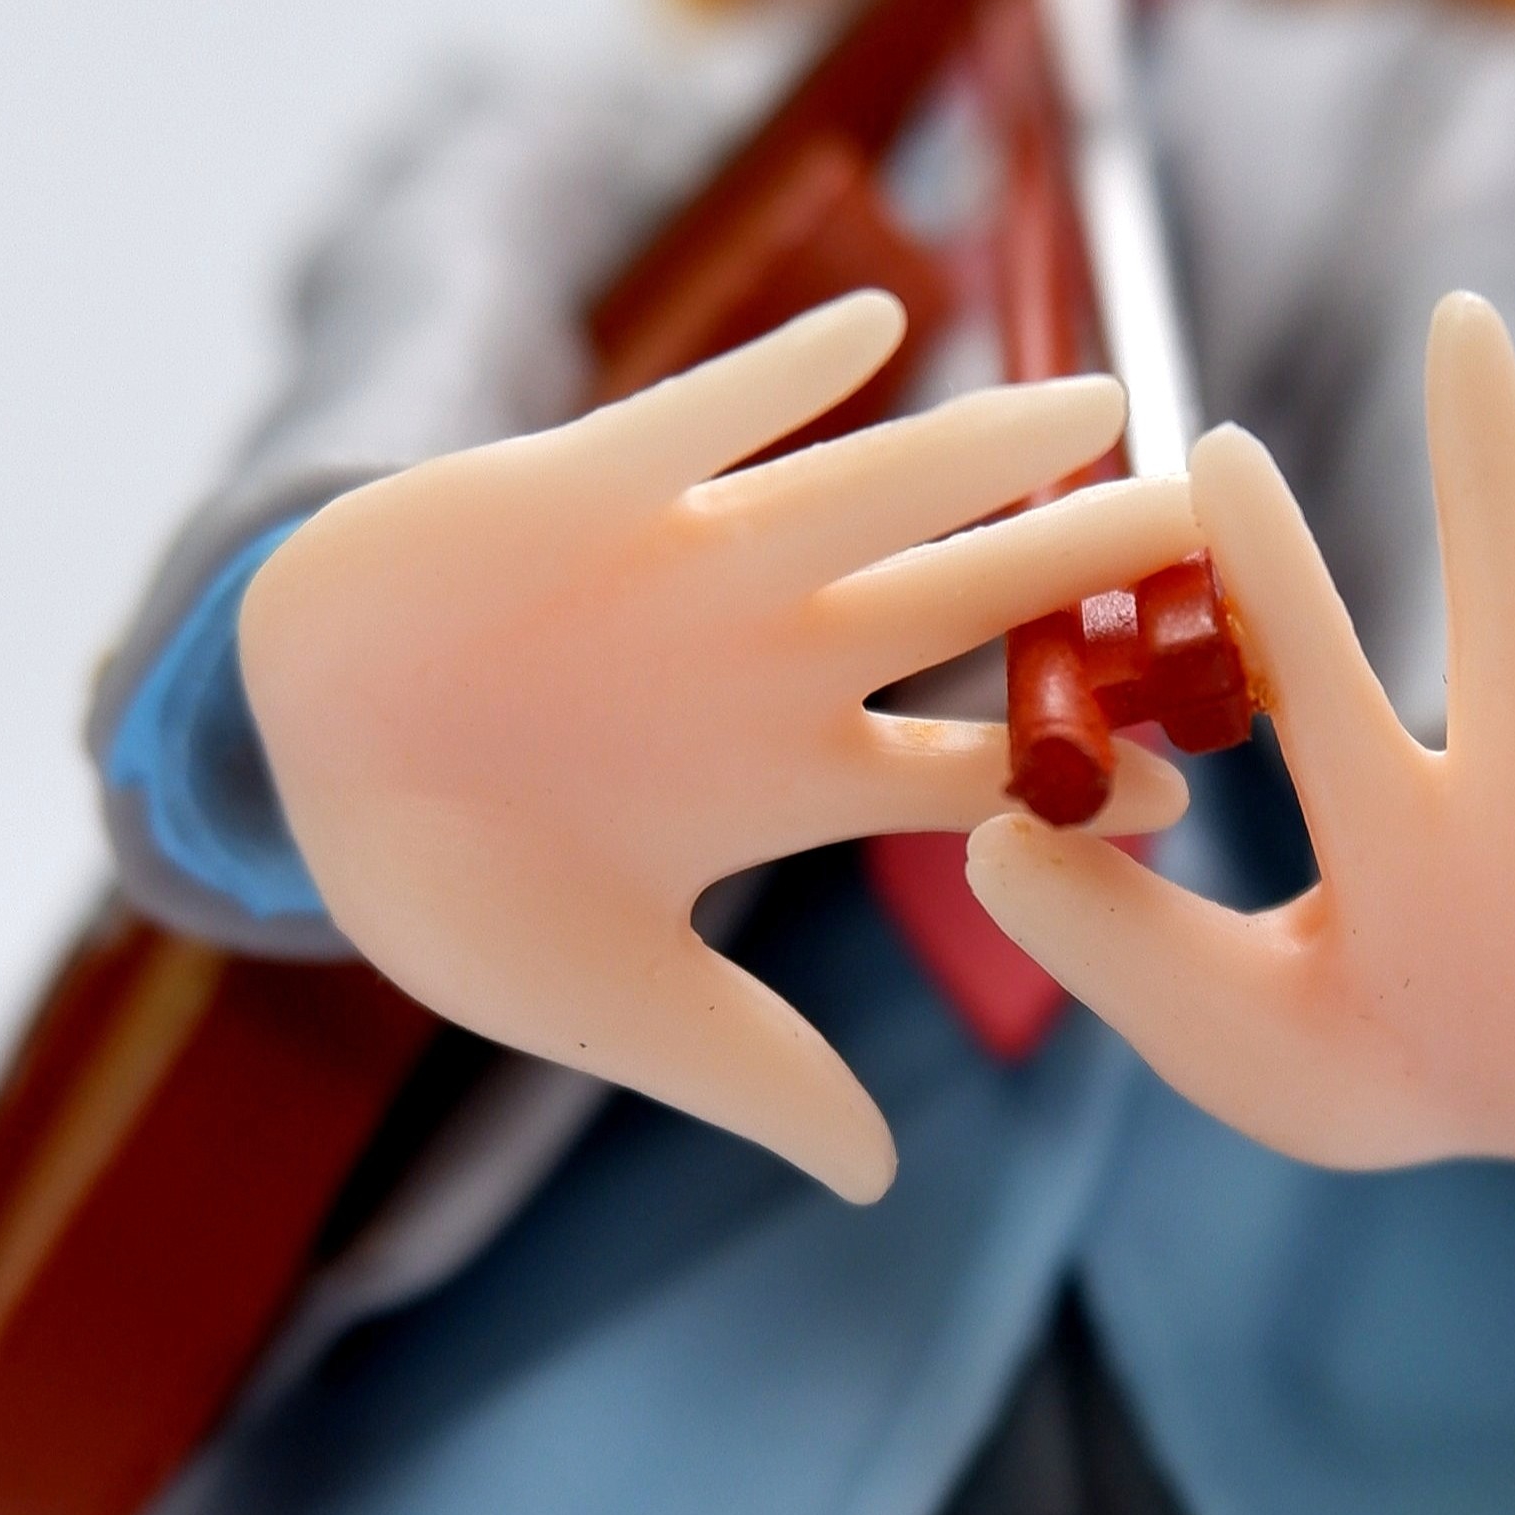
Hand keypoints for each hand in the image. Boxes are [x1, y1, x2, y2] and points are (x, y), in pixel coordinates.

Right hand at [238, 291, 1199, 1202]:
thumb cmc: (450, 884)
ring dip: (980, 452)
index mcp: (781, 779)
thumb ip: (752, 1072)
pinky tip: (877, 331)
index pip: (966, 770)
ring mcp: (686, 563)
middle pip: (961, 608)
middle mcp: (763, 660)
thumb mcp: (611, 1005)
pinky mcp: (585, 486)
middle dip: (1082, 579)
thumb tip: (881, 1182)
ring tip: (1103, 406)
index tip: (1199, 780)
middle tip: (1220, 543)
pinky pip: (695, 424)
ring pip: (867, 494)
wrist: (295, 752)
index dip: (1078, 773)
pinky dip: (773, 385)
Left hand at [964, 292, 1514, 1171]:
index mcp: (1388, 831)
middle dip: (1488, 481)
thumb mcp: (1225, 1032)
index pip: (1318, 683)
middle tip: (1456, 315)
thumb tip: (982, 842)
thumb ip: (1114, 946)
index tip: (1212, 453)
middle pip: (1508, 624)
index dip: (1272, 577)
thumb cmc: (1380, 1075)